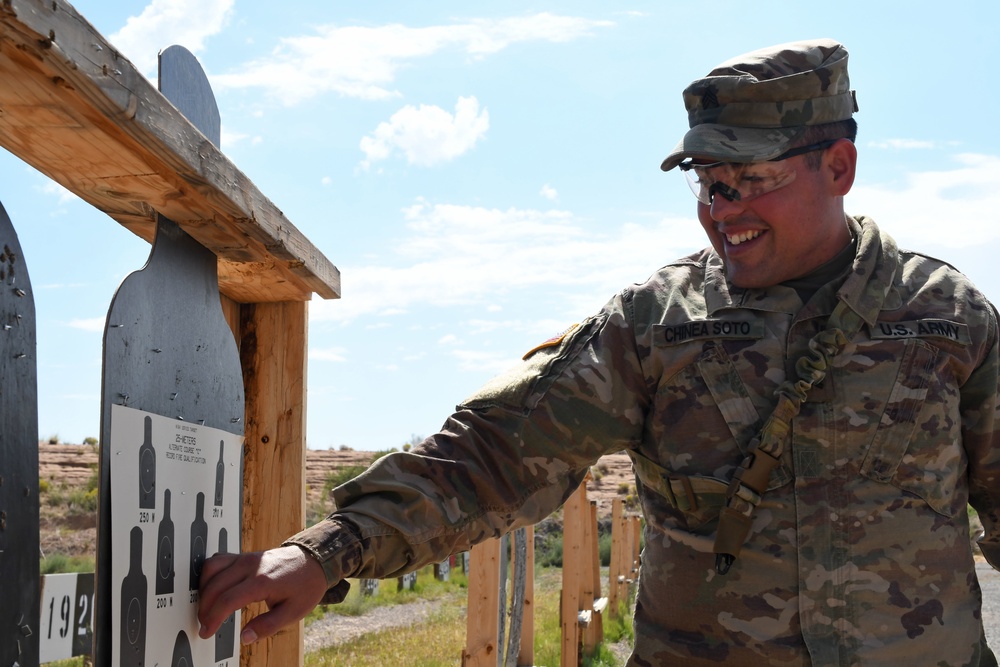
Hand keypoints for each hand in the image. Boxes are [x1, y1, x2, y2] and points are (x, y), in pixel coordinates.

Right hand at [197, 545, 327, 643]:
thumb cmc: (305, 585)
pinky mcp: (243, 555)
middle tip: (205, 625)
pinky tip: (210, 589)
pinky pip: (217, 560)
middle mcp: (250, 565)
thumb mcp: (294, 612)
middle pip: (214, 586)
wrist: (314, 561)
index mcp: (263, 581)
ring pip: (210, 568)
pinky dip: (207, 575)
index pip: (227, 600)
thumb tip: (245, 638)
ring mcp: (245, 557)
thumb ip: (268, 626)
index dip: (212, 619)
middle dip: (204, 609)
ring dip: (202, 590)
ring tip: (206, 609)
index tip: (206, 632)